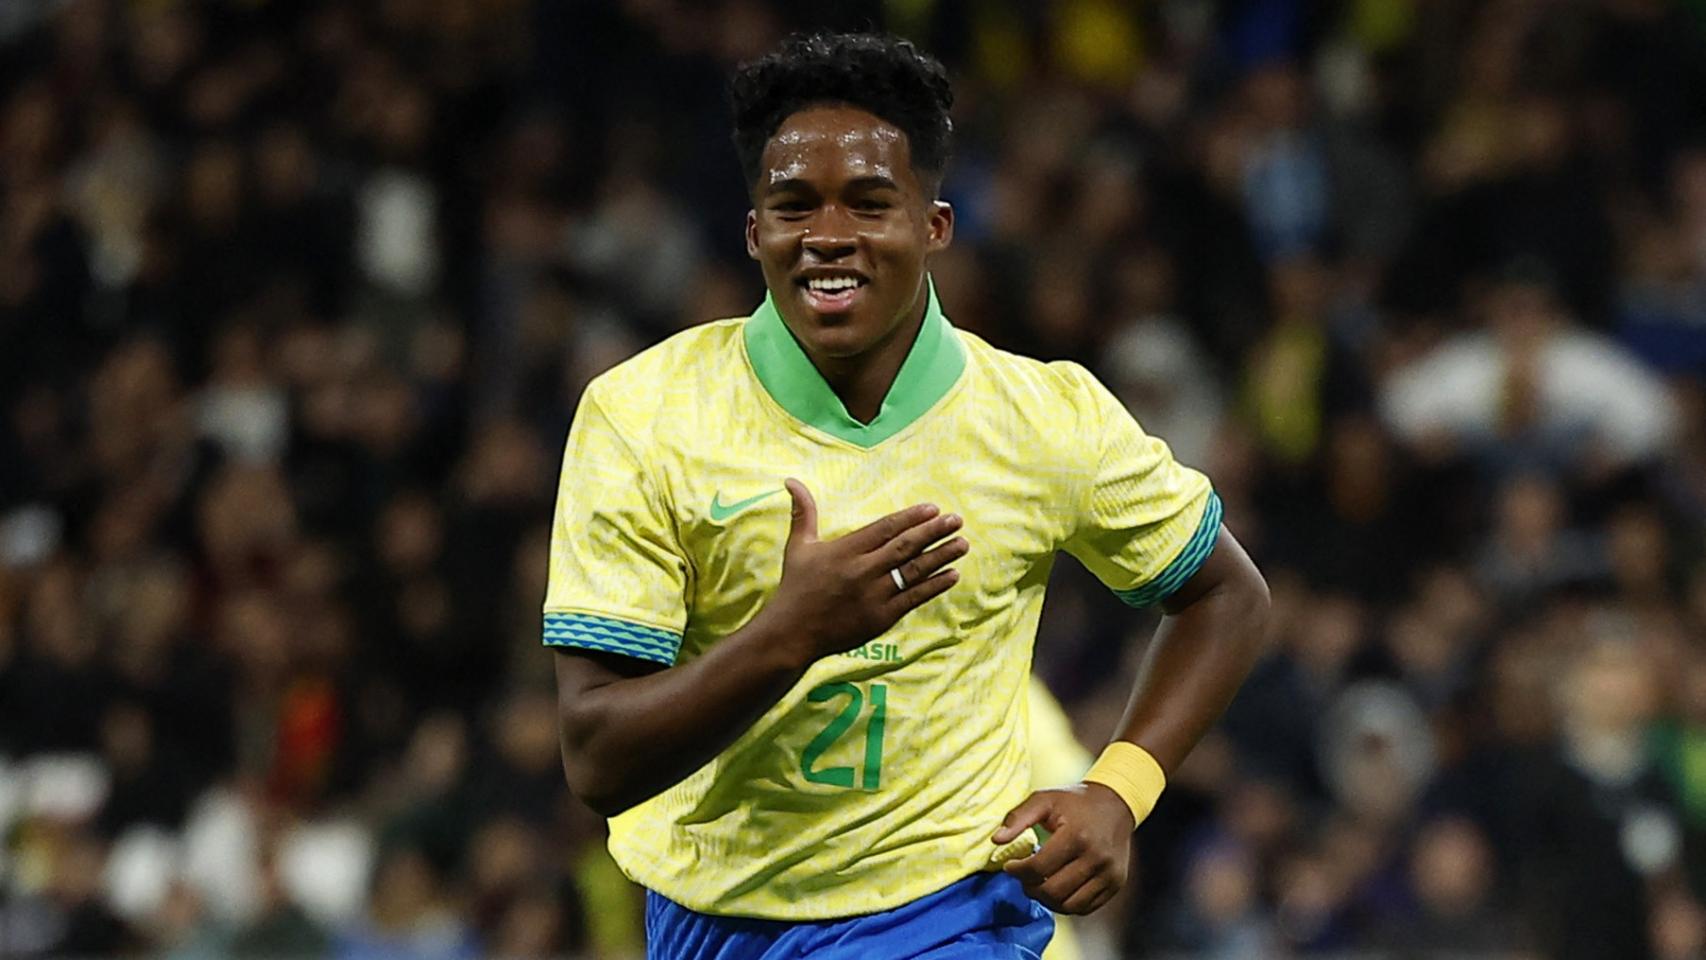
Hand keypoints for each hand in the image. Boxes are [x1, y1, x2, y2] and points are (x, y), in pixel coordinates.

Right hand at [762, 478, 967, 662]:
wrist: (792, 633)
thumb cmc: (796, 587)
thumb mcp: (798, 547)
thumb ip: (803, 513)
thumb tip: (791, 481)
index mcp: (845, 550)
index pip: (885, 528)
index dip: (911, 518)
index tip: (933, 508)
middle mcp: (862, 570)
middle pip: (905, 547)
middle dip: (933, 532)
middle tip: (956, 520)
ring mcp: (873, 595)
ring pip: (914, 572)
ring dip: (941, 557)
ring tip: (963, 544)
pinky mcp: (881, 618)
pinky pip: (913, 598)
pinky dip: (934, 586)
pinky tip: (952, 575)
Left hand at [992, 783, 1133, 914]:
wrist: (1115, 803)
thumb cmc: (1075, 802)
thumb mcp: (1044, 799)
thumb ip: (1017, 818)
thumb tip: (996, 840)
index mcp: (1077, 835)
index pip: (1039, 868)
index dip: (1018, 871)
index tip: (1010, 866)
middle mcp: (1097, 857)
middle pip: (1053, 891)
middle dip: (1030, 888)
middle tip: (1023, 877)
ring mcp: (1109, 873)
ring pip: (1069, 906)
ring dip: (1047, 900)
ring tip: (1039, 884)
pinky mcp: (1116, 884)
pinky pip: (1085, 907)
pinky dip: (1066, 904)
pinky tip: (1057, 889)